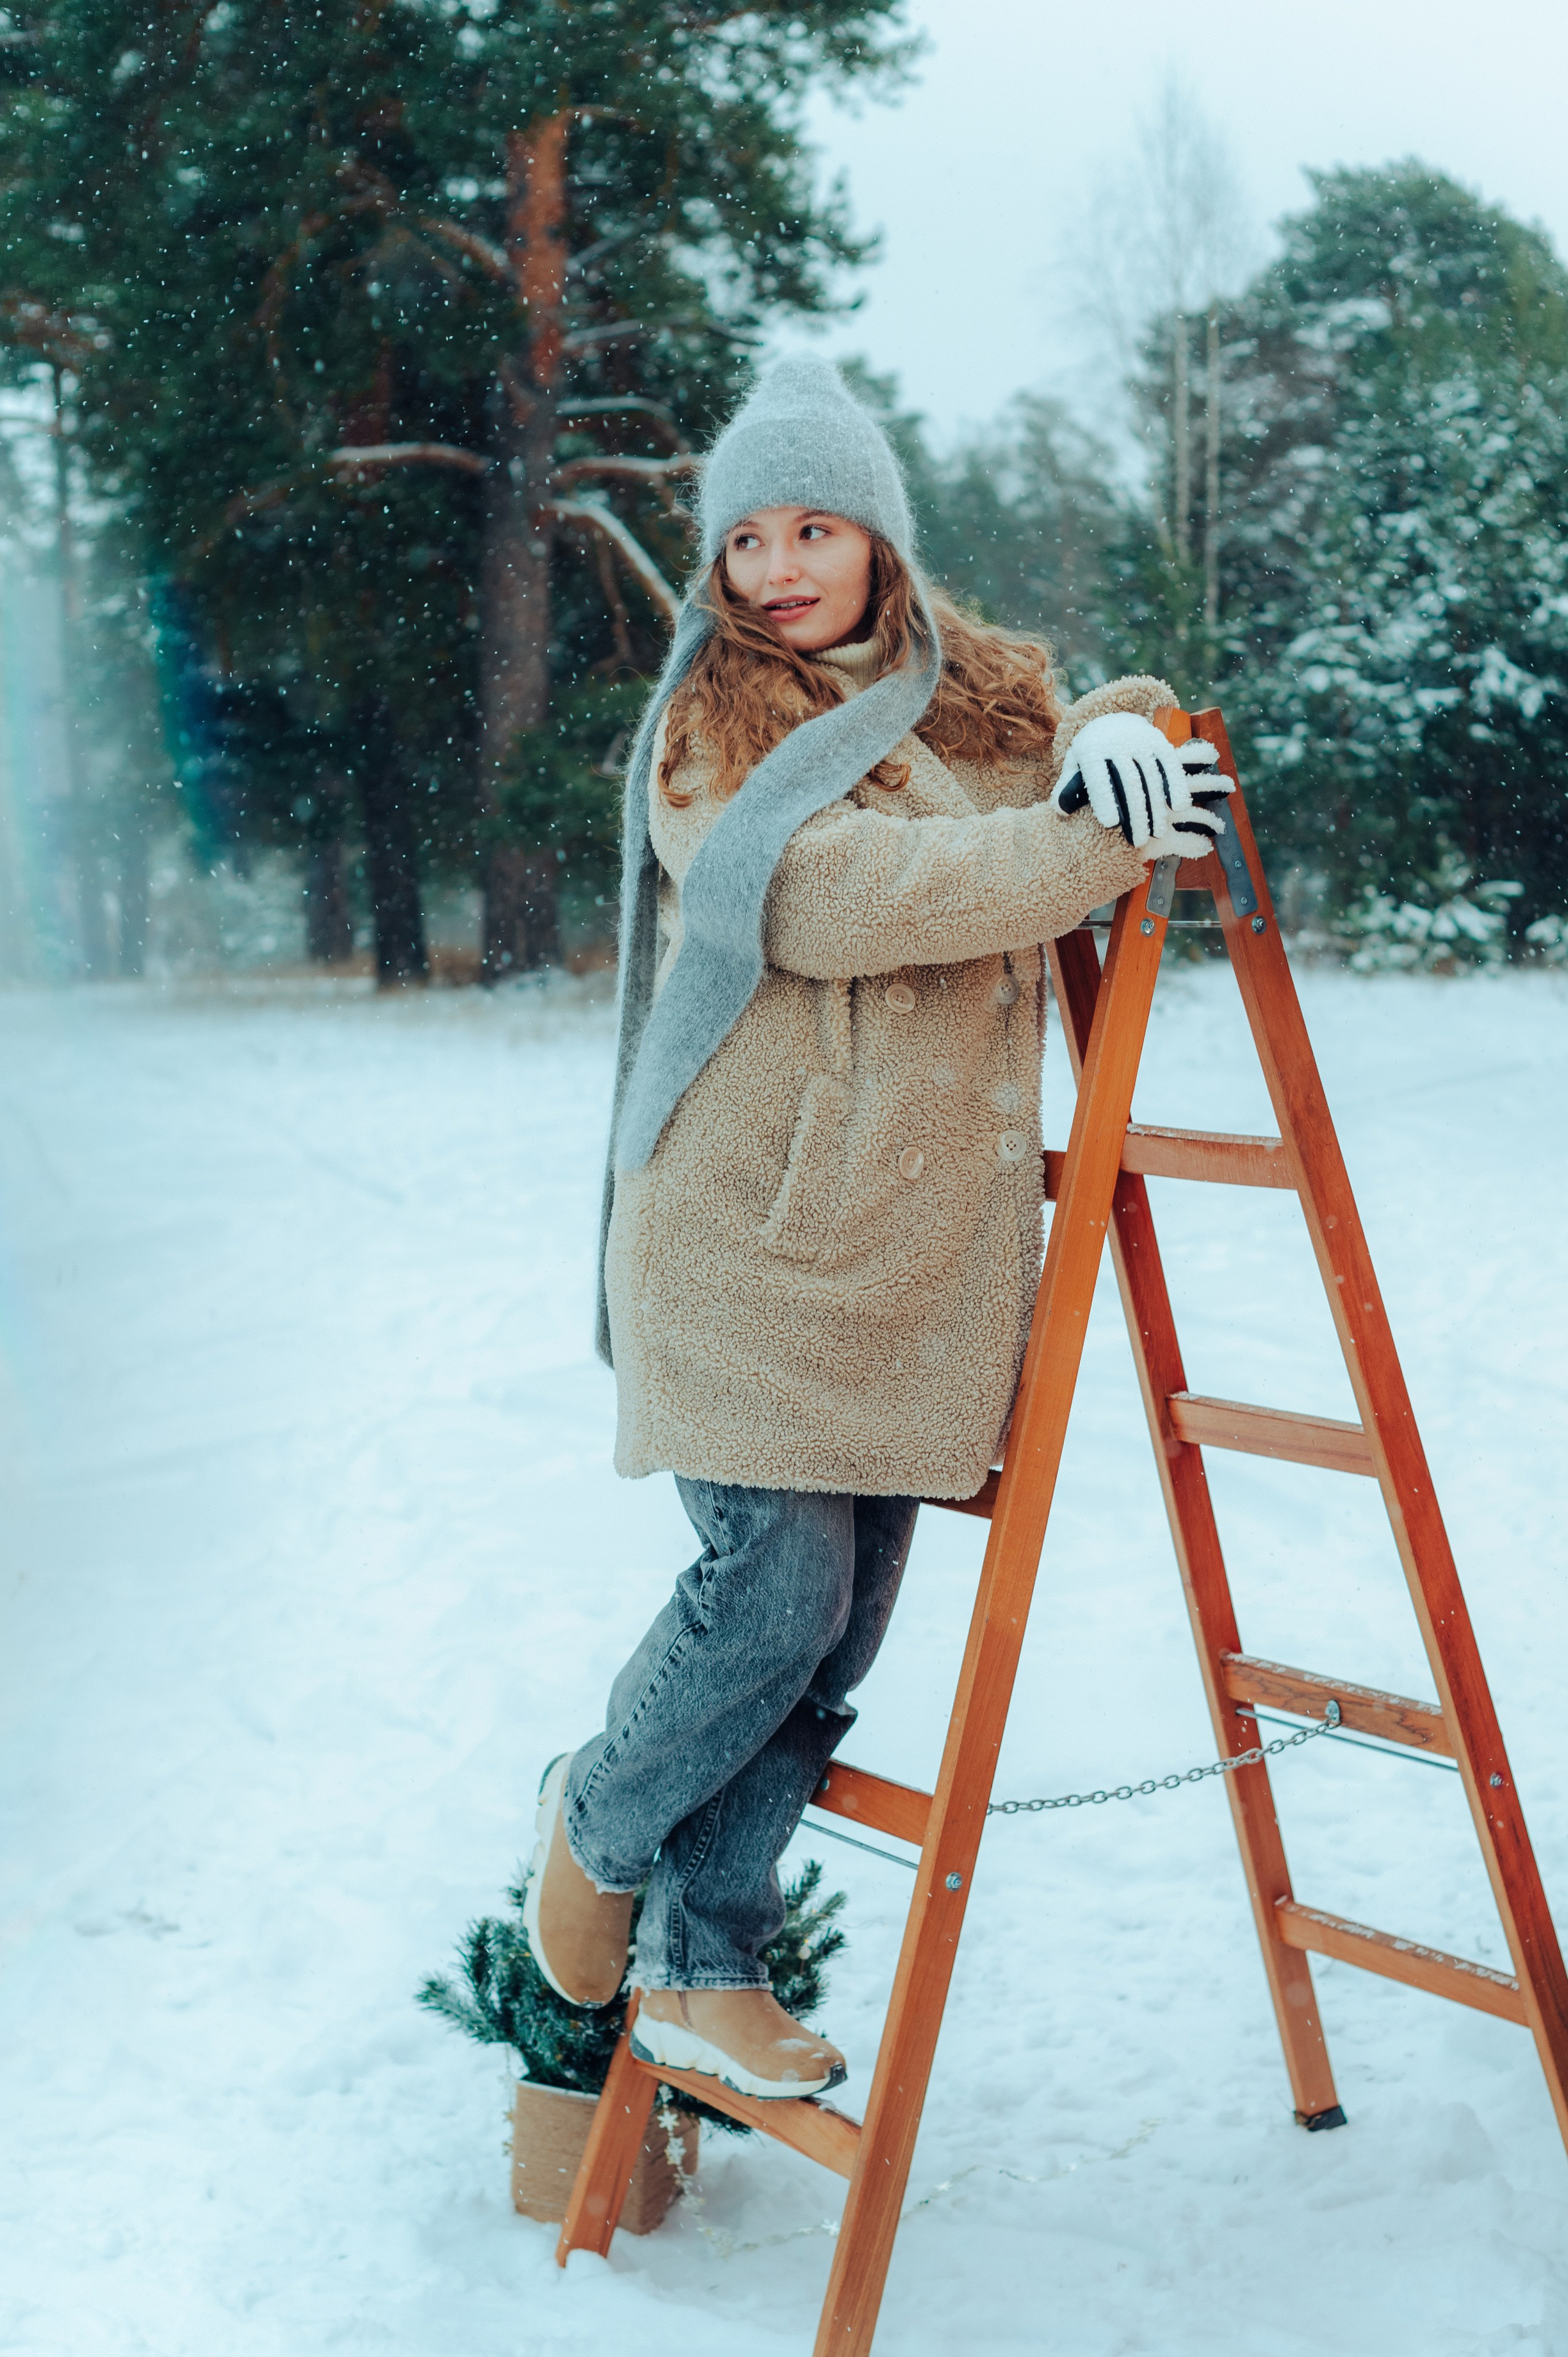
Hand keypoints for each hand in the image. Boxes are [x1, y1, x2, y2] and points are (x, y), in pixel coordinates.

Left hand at [1052, 713, 1233, 857]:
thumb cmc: (1090, 755)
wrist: (1113, 721)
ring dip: (1156, 807)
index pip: (1097, 777)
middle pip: (1128, 782)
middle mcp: (1117, 742)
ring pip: (1151, 777)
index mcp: (1091, 750)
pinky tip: (1178, 807)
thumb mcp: (1074, 766)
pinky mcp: (1159, 741)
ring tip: (1156, 833)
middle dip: (1135, 814)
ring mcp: (1141, 740)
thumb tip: (1060, 811)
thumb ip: (1066, 789)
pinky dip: (1175, 784)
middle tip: (1138, 842)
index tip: (1110, 824)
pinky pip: (1169, 764)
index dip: (1104, 799)